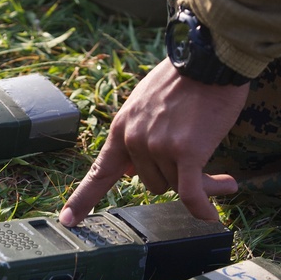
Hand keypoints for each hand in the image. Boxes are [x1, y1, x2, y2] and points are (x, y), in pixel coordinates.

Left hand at [60, 58, 248, 223]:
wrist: (206, 59)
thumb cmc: (182, 80)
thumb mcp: (144, 104)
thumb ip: (136, 136)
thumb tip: (132, 171)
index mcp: (121, 129)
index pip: (100, 172)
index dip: (83, 199)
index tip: (68, 220)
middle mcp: (135, 140)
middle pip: (152, 183)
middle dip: (172, 174)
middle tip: (194, 152)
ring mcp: (158, 147)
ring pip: (176, 186)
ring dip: (197, 179)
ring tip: (211, 150)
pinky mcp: (186, 152)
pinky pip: (191, 193)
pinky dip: (202, 207)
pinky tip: (211, 216)